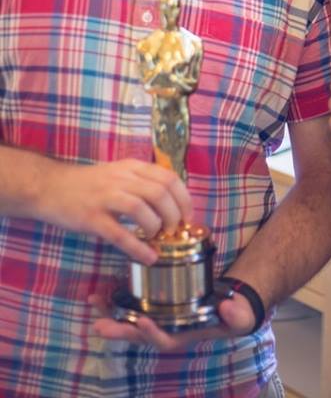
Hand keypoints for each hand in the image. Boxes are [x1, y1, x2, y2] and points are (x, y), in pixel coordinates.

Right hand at [38, 159, 192, 263]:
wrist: (49, 186)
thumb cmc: (88, 184)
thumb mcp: (119, 173)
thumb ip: (142, 182)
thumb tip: (171, 203)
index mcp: (132, 167)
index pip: (169, 177)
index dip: (184, 199)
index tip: (188, 217)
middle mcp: (121, 178)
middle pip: (160, 193)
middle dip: (173, 215)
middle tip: (173, 231)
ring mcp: (105, 197)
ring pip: (142, 209)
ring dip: (156, 227)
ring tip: (158, 239)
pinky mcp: (91, 218)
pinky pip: (119, 234)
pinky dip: (138, 247)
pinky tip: (148, 257)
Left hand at [89, 285, 255, 349]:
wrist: (231, 303)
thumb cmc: (233, 314)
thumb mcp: (240, 316)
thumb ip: (237, 315)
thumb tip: (227, 308)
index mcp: (184, 336)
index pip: (165, 340)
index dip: (152, 333)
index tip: (143, 321)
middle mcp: (168, 329)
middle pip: (140, 333)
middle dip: (120, 330)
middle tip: (100, 325)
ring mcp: (160, 316)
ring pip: (132, 318)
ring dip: (112, 311)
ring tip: (94, 300)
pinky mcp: (157, 301)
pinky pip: (134, 302)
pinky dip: (119, 296)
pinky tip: (106, 286)